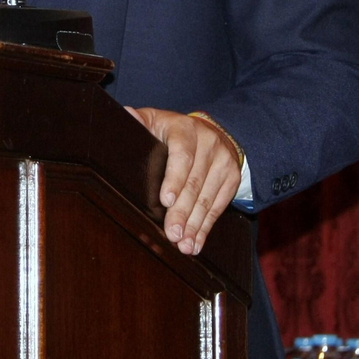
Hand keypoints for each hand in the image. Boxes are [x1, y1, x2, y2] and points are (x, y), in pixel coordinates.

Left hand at [124, 106, 241, 255]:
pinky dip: (206, 227)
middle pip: (194, 182)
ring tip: (183, 245)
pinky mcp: (232, 177)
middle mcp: (208, 143)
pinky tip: (196, 243)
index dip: (174, 179)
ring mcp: (223, 160)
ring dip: (195, 225)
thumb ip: (140, 121)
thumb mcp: (155, 120)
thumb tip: (125, 114)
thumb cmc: (173, 131)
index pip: (182, 155)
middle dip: (183, 212)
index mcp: (184, 129)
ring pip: (207, 198)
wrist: (214, 130)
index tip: (166, 200)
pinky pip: (218, 206)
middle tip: (172, 234)